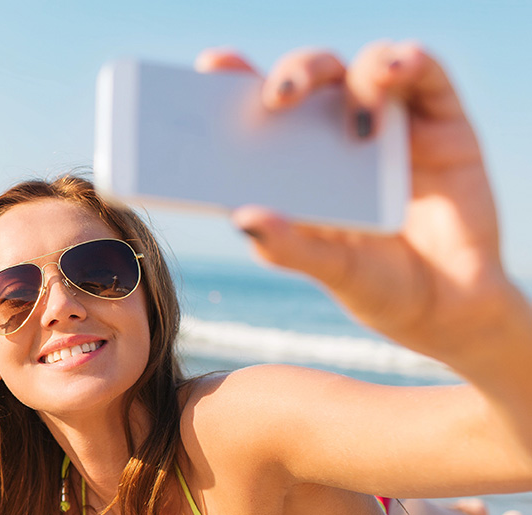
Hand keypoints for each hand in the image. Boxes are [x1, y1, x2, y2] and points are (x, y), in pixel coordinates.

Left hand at [208, 42, 514, 367]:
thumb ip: (287, 247)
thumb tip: (241, 217)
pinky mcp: (441, 120)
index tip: (210, 67)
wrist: (448, 308)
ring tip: (355, 115)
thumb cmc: (376, 285)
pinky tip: (399, 70)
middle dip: (291, 75)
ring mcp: (389, 122)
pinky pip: (425, 72)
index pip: (259, 109)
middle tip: (276, 98)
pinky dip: (408, 61)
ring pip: (362, 66)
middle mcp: (338, 132)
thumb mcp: (328, 270)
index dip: (234, 80)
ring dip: (351, 75)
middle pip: (309, 78)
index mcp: (297, 162)